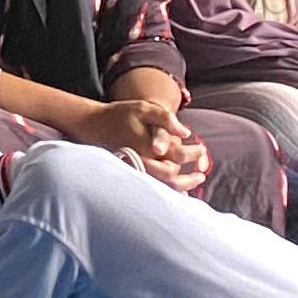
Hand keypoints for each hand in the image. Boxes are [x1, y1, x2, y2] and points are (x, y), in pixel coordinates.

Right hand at [76, 99, 210, 189]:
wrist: (95, 125)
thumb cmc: (122, 114)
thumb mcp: (144, 108)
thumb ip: (165, 118)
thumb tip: (186, 133)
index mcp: (148, 146)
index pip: (178, 156)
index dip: (194, 154)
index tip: (202, 149)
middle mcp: (143, 162)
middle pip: (172, 178)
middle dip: (190, 178)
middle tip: (202, 173)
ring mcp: (136, 170)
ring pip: (162, 187)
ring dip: (181, 187)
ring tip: (193, 183)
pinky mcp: (131, 174)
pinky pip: (152, 188)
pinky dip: (167, 189)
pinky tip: (176, 187)